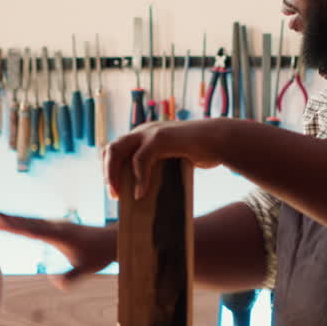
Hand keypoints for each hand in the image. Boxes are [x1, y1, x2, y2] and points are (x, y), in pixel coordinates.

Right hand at [0, 205, 115, 290]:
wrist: (113, 240)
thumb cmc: (100, 255)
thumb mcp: (87, 269)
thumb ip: (71, 277)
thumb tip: (54, 281)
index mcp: (58, 234)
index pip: (28, 229)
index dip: (9, 224)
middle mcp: (53, 225)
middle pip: (22, 220)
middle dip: (0, 215)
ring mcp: (53, 224)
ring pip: (25, 220)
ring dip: (6, 216)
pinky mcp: (55, 227)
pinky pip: (31, 223)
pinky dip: (17, 221)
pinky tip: (9, 222)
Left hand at [104, 120, 225, 199]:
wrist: (218, 140)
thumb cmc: (198, 152)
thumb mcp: (170, 159)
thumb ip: (156, 167)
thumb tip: (142, 192)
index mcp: (143, 135)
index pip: (115, 149)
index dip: (110, 168)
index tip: (114, 188)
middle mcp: (142, 131)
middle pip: (111, 149)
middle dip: (108, 172)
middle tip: (114, 194)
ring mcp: (150, 132)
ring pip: (118, 152)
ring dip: (115, 175)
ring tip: (119, 194)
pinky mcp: (160, 139)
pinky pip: (141, 160)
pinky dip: (139, 179)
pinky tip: (141, 193)